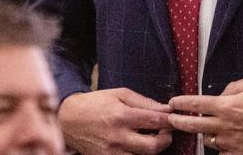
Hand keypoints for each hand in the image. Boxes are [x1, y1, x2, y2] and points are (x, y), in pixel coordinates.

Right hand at [58, 88, 172, 154]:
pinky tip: (136, 145)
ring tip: (150, 137)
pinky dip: (138, 154)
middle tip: (166, 131)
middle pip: (154, 147)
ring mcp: (112, 152)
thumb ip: (144, 102)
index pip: (155, 121)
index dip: (170, 120)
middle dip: (166, 139)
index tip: (174, 118)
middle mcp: (117, 137)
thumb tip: (166, 109)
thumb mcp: (119, 94)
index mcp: (121, 116)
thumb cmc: (95, 103)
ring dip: (152, 148)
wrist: (68, 119)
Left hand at [168, 76, 242, 154]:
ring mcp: (232, 143)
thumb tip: (220, 96)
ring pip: (208, 141)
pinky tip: (219, 145)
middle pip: (194, 125)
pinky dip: (220, 149)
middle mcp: (225, 125)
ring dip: (203, 135)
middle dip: (178, 122)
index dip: (181, 103)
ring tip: (201, 131)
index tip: (173, 103)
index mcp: (227, 106)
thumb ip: (231, 88)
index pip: (196, 104)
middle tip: (171, 120)